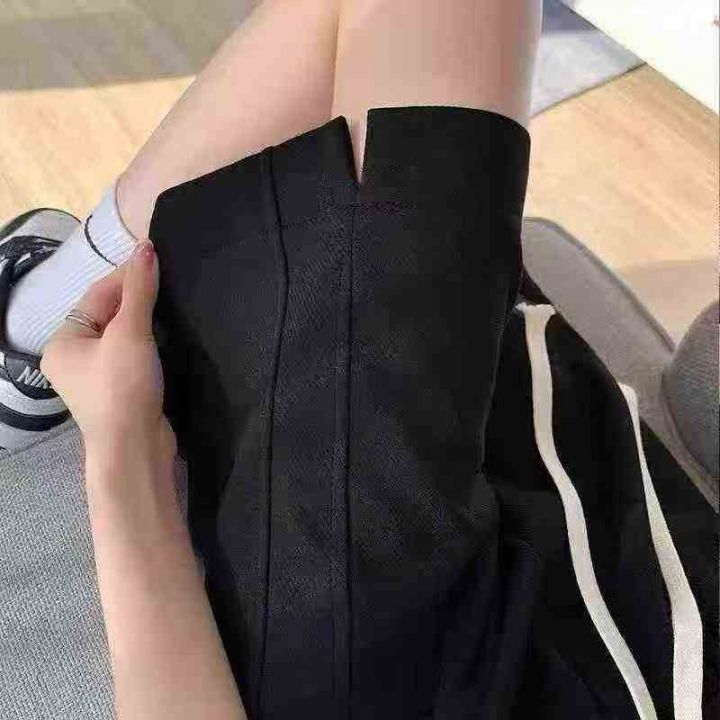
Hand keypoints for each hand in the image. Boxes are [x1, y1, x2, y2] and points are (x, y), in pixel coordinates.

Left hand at [41, 242, 173, 458]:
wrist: (135, 448)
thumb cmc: (123, 387)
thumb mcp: (131, 333)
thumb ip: (139, 290)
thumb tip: (146, 247)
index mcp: (63, 342)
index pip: (97, 295)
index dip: (127, 276)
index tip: (157, 261)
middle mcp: (73, 358)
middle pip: (108, 314)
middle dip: (137, 299)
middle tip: (169, 285)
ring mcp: (96, 377)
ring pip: (122, 336)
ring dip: (146, 321)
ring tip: (173, 307)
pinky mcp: (119, 391)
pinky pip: (131, 355)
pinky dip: (149, 343)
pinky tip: (169, 337)